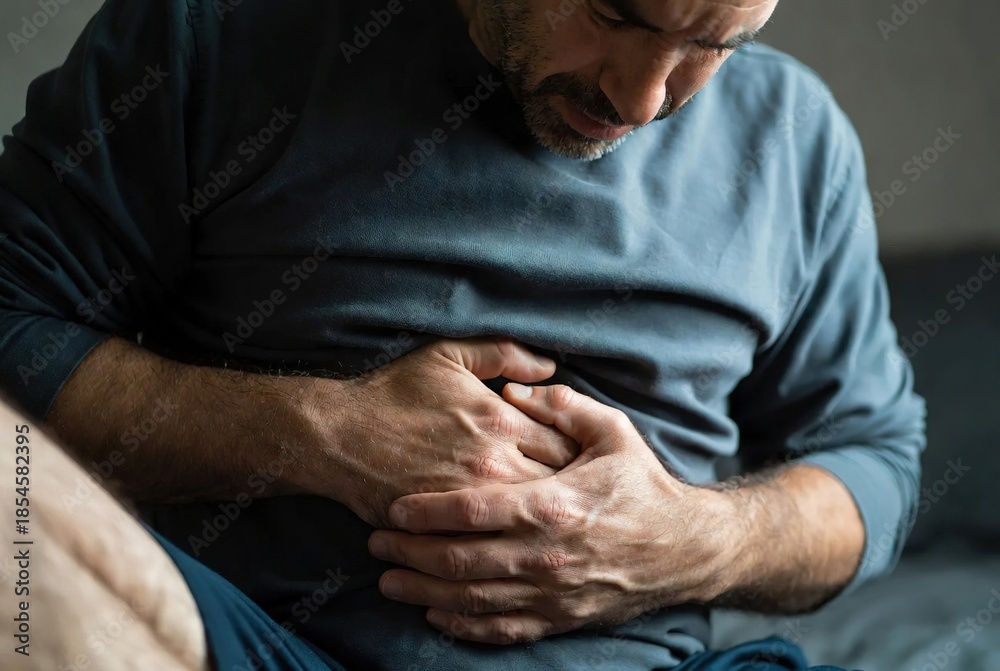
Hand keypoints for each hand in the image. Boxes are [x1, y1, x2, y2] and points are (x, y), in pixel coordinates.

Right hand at [294, 339, 579, 527]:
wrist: (338, 436)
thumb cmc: (394, 393)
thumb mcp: (449, 355)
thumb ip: (505, 354)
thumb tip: (549, 367)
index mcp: (502, 421)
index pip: (568, 445)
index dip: (580, 457)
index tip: (582, 463)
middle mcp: (494, 464)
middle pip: (557, 490)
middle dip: (570, 495)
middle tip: (577, 499)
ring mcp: (470, 501)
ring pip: (529, 523)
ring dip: (543, 524)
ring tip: (551, 524)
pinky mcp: (446, 530)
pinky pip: (492, 546)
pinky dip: (508, 547)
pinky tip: (515, 543)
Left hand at [367, 383, 742, 643]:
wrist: (686, 550)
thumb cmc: (644, 487)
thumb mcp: (613, 433)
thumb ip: (563, 407)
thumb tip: (515, 390)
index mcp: (554, 505)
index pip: (474, 510)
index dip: (427, 511)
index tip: (394, 508)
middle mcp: (547, 555)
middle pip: (461, 559)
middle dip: (410, 553)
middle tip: (375, 543)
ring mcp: (552, 593)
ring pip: (472, 599)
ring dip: (424, 591)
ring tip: (388, 580)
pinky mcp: (561, 619)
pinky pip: (501, 630)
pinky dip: (463, 625)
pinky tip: (435, 614)